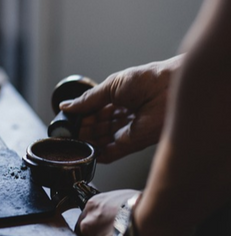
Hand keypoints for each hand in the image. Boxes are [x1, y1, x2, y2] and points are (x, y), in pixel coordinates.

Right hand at [60, 56, 182, 162]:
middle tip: (69, 134)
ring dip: (88, 142)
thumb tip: (66, 106)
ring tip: (75, 142)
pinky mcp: (132, 144)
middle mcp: (122, 116)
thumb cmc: (146, 80)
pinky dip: (99, 154)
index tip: (67, 121)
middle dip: (82, 130)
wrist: (169, 90)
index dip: (80, 117)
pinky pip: (112, 153)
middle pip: (96, 127)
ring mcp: (127, 131)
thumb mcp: (111, 85)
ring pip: (101, 140)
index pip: (93, 112)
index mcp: (117, 99)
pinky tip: (88, 153)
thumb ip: (88, 99)